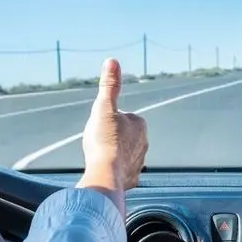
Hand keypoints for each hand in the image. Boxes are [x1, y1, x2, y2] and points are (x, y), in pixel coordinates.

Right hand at [77, 58, 147, 216]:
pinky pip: (121, 173)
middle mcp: (144, 144)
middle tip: (97, 143)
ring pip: (122, 154)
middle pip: (121, 136)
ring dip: (112, 155)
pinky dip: (114, 172)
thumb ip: (109, 86)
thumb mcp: (104, 107)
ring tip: (99, 158)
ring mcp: (139, 163)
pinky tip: (103, 172)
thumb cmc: (104, 140)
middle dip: (110, 137)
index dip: (107, 120)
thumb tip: (112, 61)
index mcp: (140, 125)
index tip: (99, 126)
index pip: (121, 116)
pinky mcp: (131, 179)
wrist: (106, 174)